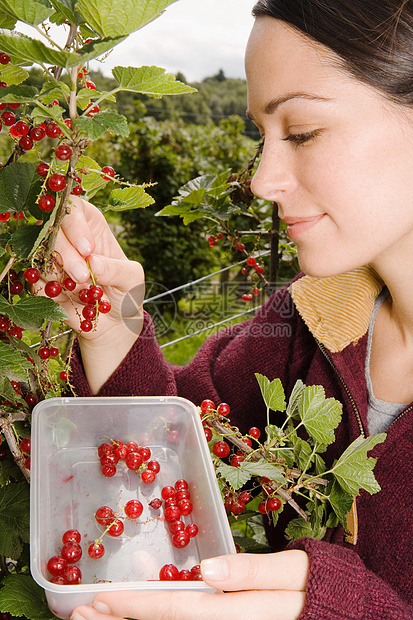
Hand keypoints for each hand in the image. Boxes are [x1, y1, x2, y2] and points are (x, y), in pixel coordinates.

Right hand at [39, 196, 144, 392]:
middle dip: (66, 253)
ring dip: (57, 273)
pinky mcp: (44, 284)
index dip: (76, 225)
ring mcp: (54, 262)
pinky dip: (49, 290)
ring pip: (41, 255)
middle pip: (52, 230)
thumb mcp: (132, 279)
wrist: (116, 325)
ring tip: (80, 289)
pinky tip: (68, 299)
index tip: (87, 249)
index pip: (74, 209)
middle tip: (82, 275)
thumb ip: (117, 269)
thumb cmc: (126, 294)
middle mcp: (70, 241)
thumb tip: (94, 263)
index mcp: (92, 228)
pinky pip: (35, 281)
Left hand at [70, 550, 308, 619]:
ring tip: (96, 618)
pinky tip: (141, 617)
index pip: (178, 610)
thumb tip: (205, 570)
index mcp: (239, 612)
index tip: (100, 602)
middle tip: (80, 614)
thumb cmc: (320, 588)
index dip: (136, 607)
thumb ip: (252, 572)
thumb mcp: (293, 572)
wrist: (344, 615)